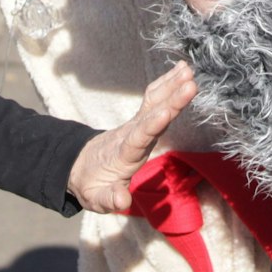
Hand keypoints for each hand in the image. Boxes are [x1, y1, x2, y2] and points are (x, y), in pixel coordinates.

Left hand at [66, 62, 198, 212]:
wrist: (80, 167)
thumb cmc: (92, 185)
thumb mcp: (96, 199)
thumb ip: (109, 198)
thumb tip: (122, 201)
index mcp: (123, 154)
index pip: (139, 138)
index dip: (152, 124)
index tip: (166, 111)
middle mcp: (131, 135)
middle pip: (152, 114)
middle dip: (171, 99)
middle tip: (190, 82)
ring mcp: (136, 125)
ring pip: (153, 102)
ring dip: (170, 86)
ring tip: (188, 70)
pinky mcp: (141, 121)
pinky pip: (154, 99)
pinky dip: (166, 84)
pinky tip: (180, 71)